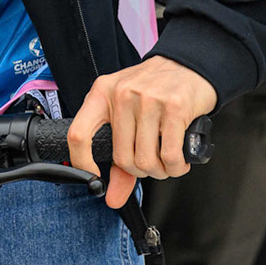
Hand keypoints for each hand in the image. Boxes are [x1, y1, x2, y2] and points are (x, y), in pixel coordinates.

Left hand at [68, 54, 216, 207]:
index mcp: (101, 93)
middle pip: (122, 158)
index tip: (95, 178)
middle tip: (151, 166)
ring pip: (146, 161)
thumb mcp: (127, 112)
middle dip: (140, 172)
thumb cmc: (154, 90)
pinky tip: (179, 161)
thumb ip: (118, 157)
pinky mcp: (175, 108)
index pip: (78, 134)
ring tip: (166, 162)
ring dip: (160, 172)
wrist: (187, 65)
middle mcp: (121, 95)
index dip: (82, 162)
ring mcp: (148, 100)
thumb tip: (112, 199)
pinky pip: (171, 155)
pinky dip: (177, 167)